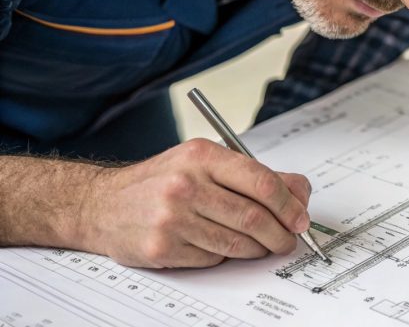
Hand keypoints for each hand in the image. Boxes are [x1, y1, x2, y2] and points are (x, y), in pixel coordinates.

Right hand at [81, 139, 311, 267]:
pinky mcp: (162, 248)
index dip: (289, 205)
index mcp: (202, 155)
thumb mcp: (204, 161)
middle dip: (280, 234)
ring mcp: (172, 218)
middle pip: (253, 217)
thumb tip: (299, 194)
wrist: (102, 204)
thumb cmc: (162, 181)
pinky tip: (220, 245)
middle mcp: (186, 184)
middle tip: (289, 240)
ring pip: (237, 242)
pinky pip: (213, 258)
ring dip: (258, 249)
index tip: (300, 219)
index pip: (262, 181)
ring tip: (261, 246)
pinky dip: (226, 256)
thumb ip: (252, 174)